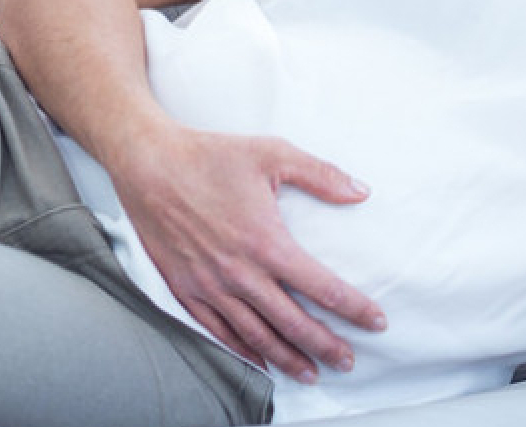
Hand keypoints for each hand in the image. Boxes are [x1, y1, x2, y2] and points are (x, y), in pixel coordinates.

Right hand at [106, 119, 385, 383]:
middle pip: (293, 323)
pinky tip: (261, 361)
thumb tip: (362, 192)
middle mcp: (241, 273)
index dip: (353, 308)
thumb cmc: (212, 155)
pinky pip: (219, 331)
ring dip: (287, 357)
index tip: (376, 322)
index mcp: (267, 242)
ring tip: (311, 373)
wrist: (149, 164)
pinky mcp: (186, 289)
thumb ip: (321, 174)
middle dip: (325, 346)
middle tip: (348, 362)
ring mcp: (211, 286)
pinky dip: (243, 350)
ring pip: (256, 335)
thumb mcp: (273, 153)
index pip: (322, 288)